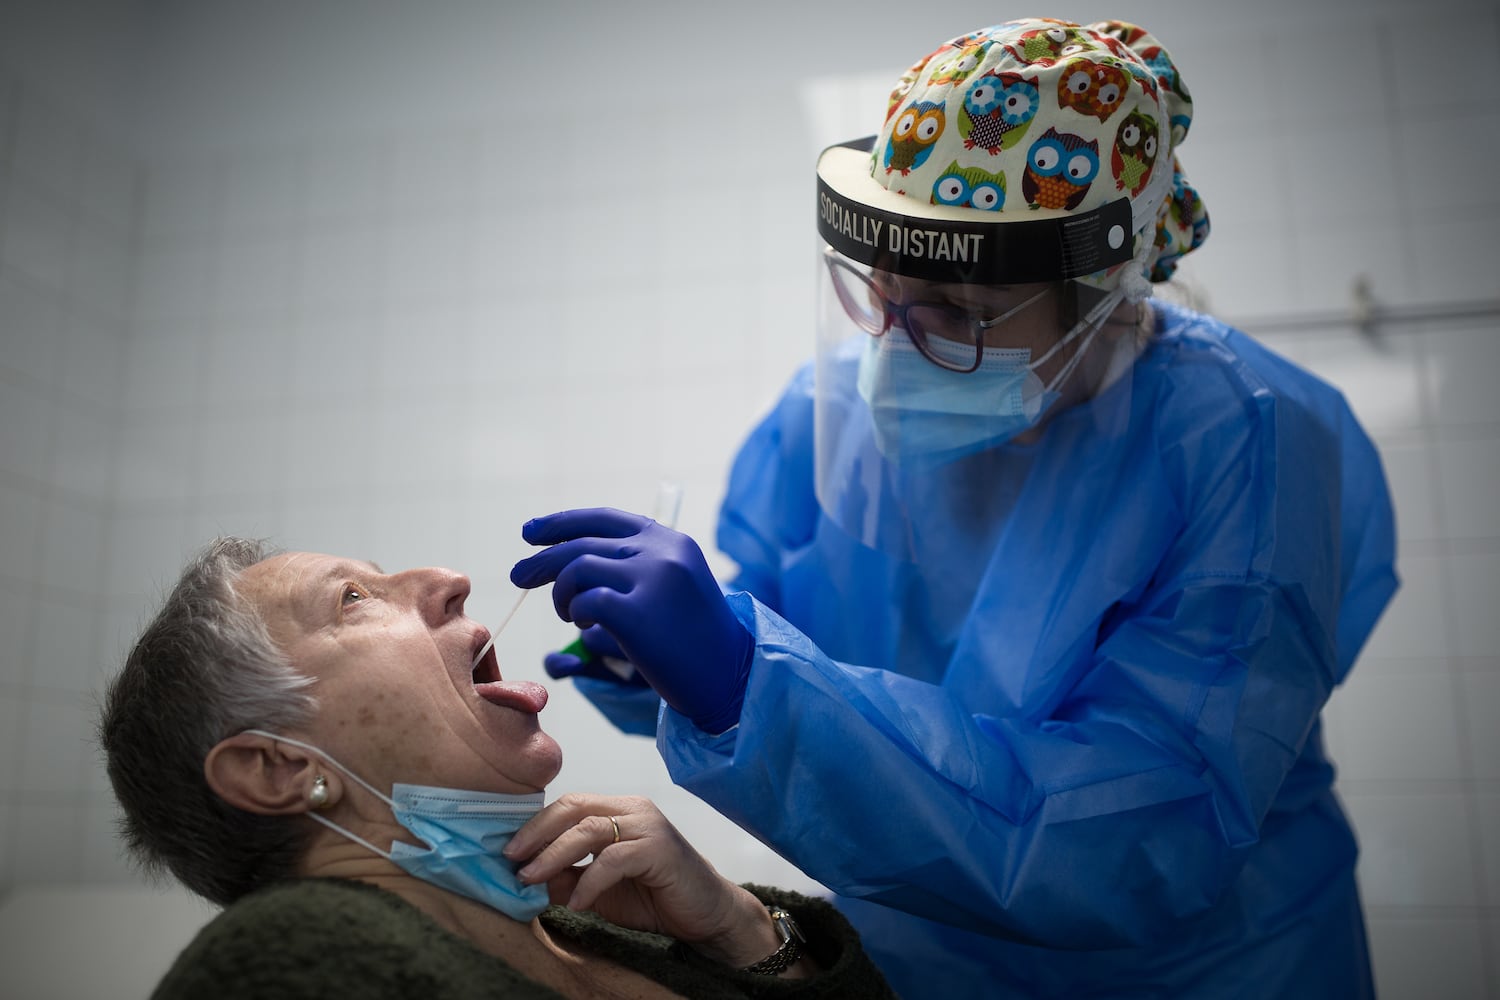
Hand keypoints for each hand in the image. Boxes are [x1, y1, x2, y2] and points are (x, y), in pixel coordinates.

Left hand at [504, 794, 785, 969]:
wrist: (706, 914)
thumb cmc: (655, 897)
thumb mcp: (600, 889)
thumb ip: (568, 877)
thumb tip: (527, 877)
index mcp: (619, 810)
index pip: (569, 805)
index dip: (535, 825)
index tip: (508, 850)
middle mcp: (634, 809)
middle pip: (574, 808)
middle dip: (537, 834)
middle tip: (512, 859)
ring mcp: (649, 826)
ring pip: (589, 830)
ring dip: (554, 855)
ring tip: (531, 879)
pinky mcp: (660, 849)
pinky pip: (613, 860)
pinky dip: (589, 881)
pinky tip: (577, 903)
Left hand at [510, 508, 753, 733]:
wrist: (730, 675)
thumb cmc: (697, 637)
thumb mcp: (676, 584)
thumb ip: (638, 564)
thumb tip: (575, 558)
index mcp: (670, 540)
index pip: (604, 519)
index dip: (562, 522)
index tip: (531, 533)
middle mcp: (661, 552)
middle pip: (582, 543)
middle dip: (543, 560)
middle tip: (519, 577)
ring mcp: (651, 579)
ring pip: (577, 568)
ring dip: (561, 593)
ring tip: (566, 614)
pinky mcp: (637, 613)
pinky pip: (585, 602)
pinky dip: (576, 612)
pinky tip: (582, 626)